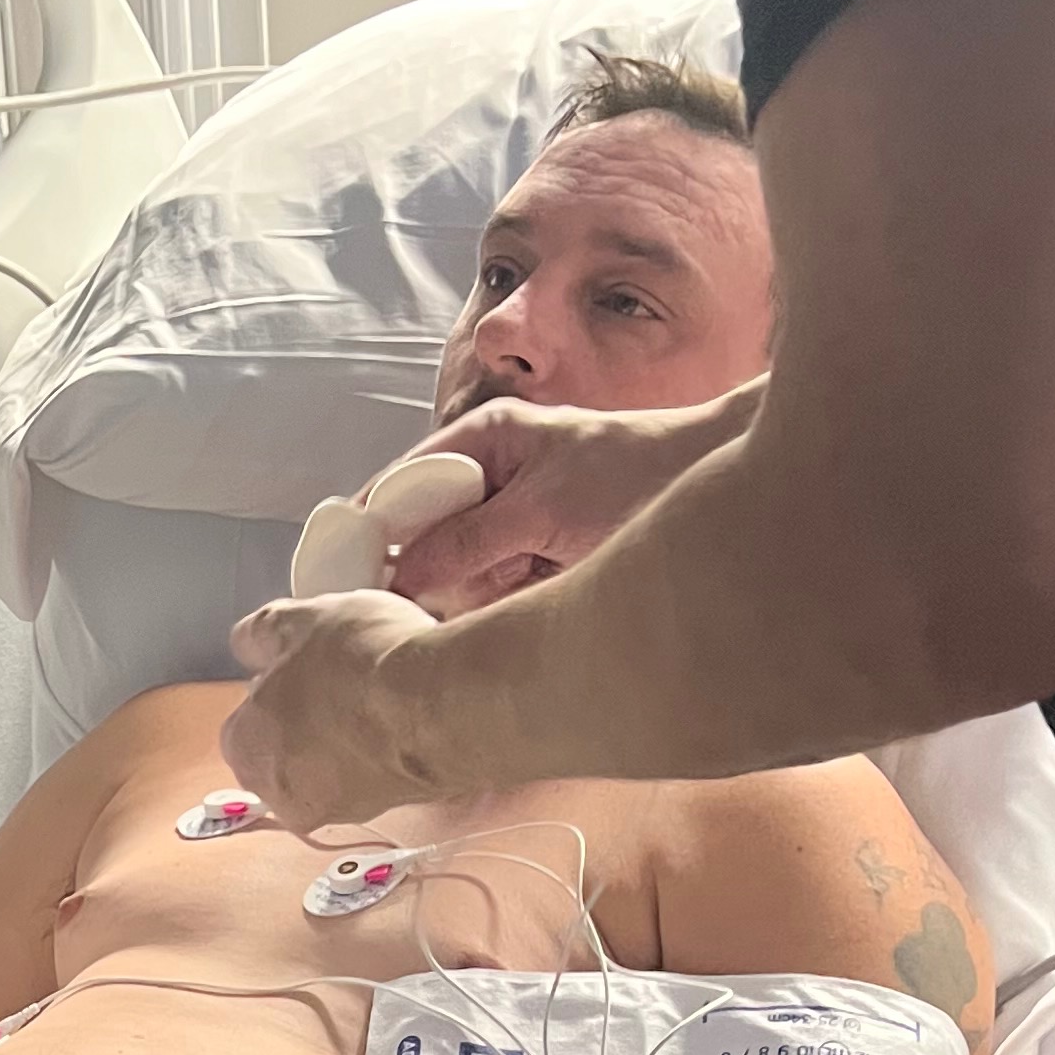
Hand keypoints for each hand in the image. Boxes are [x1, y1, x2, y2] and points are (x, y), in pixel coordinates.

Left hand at [220, 590, 435, 832]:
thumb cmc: (357, 660)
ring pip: (333, 769)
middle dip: (307, 721)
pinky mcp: (391, 810)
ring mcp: (341, 811)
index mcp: (247, 751)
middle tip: (341, 677)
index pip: (246, 723)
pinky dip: (383, 752)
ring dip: (348, 739)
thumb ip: (261, 633)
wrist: (439, 705)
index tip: (303, 666)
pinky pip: (376, 776)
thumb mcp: (299, 620)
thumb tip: (247, 644)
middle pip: (287, 753)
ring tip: (379, 693)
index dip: (274, 689)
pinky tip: (404, 716)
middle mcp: (284, 796)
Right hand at [387, 395, 750, 614]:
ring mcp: (510, 518)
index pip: (402, 482)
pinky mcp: (532, 557)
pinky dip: (486, 608)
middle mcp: (490, 475)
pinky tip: (498, 616)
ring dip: (454, 596)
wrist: (709, 487)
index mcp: (484, 438)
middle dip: (414, 571)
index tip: (346, 573)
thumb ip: (468, 541)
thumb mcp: (542, 509)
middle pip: (421, 530)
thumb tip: (401, 576)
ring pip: (452, 567)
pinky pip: (487, 589)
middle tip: (399, 612)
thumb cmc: (632, 476)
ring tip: (471, 616)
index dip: (372, 527)